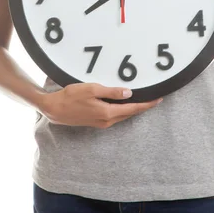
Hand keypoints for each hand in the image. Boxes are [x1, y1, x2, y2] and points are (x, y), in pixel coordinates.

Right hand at [39, 82, 162, 127]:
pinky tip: (124, 103)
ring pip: (122, 115)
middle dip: (142, 107)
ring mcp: (101, 122)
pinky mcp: (96, 121)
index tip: (158, 100)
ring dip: (133, 109)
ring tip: (143, 100)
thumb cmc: (71, 97)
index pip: (132, 109)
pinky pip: (115, 116)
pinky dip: (123, 110)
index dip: (146, 105)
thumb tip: (128, 93)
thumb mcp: (92, 89)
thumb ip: (111, 92)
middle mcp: (106, 121)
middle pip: (129, 114)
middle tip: (154, 99)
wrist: (55, 109)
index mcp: (107, 113)